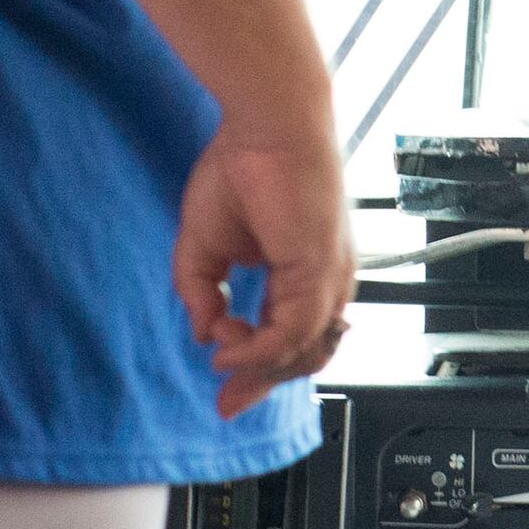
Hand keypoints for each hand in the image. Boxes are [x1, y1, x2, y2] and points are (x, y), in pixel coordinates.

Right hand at [175, 123, 355, 418]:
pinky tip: (228, 346)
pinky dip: (259, 349)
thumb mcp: (205, 246)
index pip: (292, 337)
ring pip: (303, 350)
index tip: (222, 385)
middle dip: (261, 383)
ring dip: (258, 368)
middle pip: (304, 354)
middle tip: (226, 403)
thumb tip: (204, 332)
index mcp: (306, 271)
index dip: (258, 367)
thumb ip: (201, 292)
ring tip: (223, 364)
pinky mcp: (320, 271)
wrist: (265, 126)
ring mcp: (328, 277)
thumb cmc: (241, 168)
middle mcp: (326, 280)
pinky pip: (293, 331)